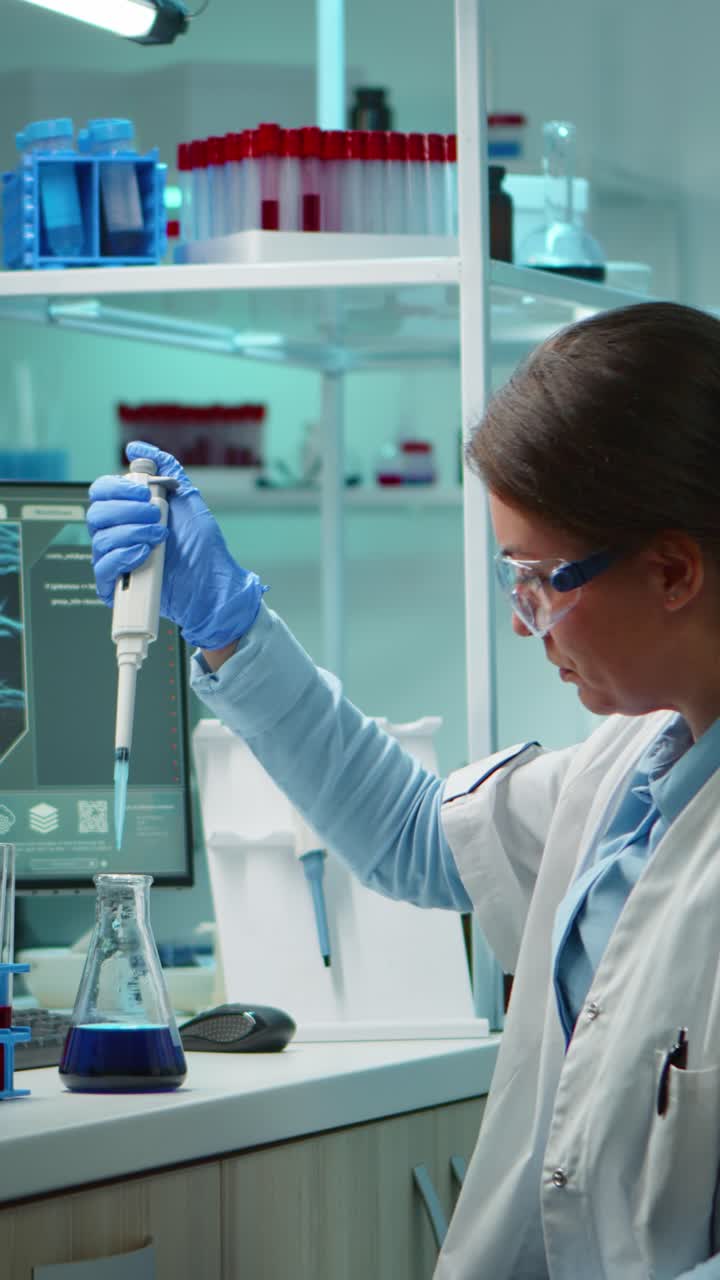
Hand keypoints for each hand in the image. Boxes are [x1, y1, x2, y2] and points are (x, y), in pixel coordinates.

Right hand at [87, 441, 265, 650]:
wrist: (213, 584)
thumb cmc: (202, 546)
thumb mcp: (186, 499)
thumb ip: (165, 469)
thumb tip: (137, 447)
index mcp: (129, 512)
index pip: (101, 492)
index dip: (117, 489)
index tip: (144, 494)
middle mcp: (118, 534)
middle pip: (95, 514)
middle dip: (127, 512)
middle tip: (155, 517)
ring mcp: (117, 559)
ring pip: (99, 540)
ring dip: (131, 534)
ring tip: (158, 539)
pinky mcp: (118, 586)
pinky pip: (102, 569)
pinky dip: (122, 558)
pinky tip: (143, 556)